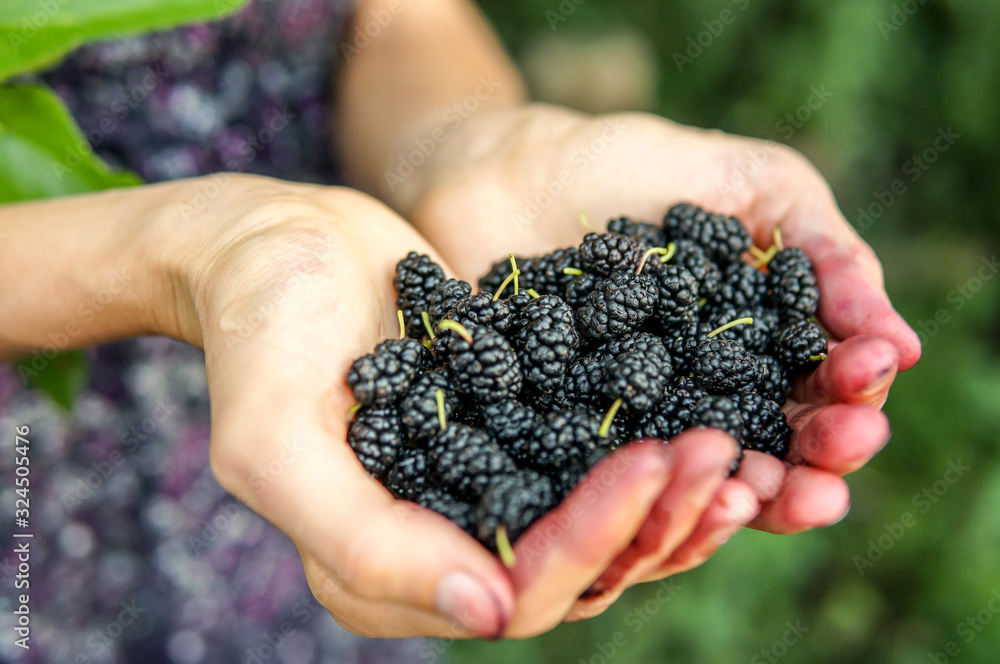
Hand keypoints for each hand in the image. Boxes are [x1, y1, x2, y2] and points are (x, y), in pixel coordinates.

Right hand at [155, 174, 742, 638]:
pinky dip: (654, 444)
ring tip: (733, 442)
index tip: (654, 462)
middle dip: (655, 517)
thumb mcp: (275, 438)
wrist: (277, 244)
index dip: (594, 539)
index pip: (516, 591)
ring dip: (673, 493)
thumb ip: (360, 540)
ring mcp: (487, 490)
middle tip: (722, 453)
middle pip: (579, 567)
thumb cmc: (260, 331)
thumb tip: (490, 612)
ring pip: (604, 523)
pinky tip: (708, 410)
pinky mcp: (517, 435)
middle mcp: (444, 547)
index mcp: (381, 572)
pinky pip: (598, 458)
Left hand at [402, 104, 920, 613]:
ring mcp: (637, 422)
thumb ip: (823, 249)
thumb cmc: (632, 166)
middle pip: (776, 447)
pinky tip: (672, 485)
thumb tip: (899, 342)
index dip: (852, 389)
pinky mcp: (568, 439)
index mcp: (760, 343)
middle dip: (816, 459)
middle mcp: (706, 395)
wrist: (505, 169)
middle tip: (836, 464)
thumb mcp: (750, 181)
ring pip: (704, 476)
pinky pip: (615, 477)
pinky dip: (647, 486)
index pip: (823, 386)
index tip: (866, 373)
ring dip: (749, 495)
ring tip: (769, 494)